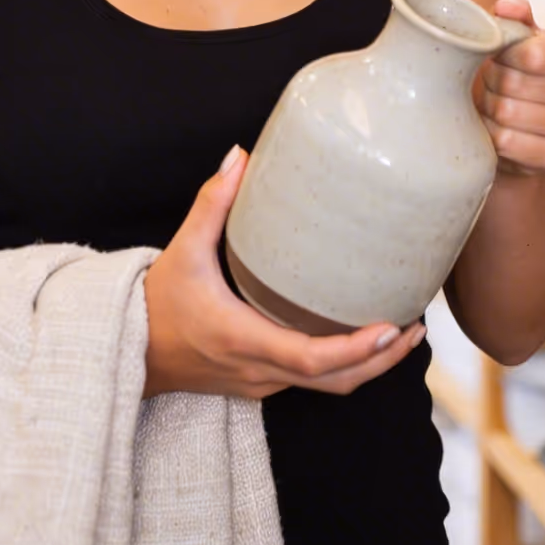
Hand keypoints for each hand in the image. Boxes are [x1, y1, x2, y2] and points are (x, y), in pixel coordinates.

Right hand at [142, 145, 425, 399]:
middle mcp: (258, 369)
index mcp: (241, 338)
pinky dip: (346, 366)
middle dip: (383, 360)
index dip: (357, 350)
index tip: (393, 328)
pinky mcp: (262, 384)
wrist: (128, 353)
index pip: (311, 359)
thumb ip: (212, 203)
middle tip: (416, 326)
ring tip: (404, 332)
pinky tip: (363, 335)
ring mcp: (262, 383)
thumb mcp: (181, 249)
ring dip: (370, 366)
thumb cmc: (156, 302)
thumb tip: (240, 156)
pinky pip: (313, 384)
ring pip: (328, 388)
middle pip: (335, 382)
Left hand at [476, 0, 544, 179]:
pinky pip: (507, 141)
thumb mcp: (521, 39)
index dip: (503, 54)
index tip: (498, 54)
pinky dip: (491, 133)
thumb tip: (507, 8)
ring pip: (507, 112)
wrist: (528, 123)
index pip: (534, 54)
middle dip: (492, 80)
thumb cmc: (522, 71)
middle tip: (493, 80)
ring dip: (489, 106)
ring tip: (494, 100)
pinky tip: (495, 126)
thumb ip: (515, 18)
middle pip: (514, 84)